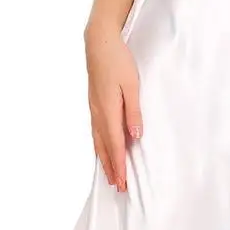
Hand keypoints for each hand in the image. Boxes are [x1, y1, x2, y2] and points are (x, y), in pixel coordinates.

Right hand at [83, 22, 143, 192]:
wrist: (98, 42)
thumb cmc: (118, 61)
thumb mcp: (132, 84)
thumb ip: (133, 111)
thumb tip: (135, 137)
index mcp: (108, 109)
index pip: (114, 144)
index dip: (119, 165)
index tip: (122, 183)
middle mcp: (98, 112)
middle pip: (104, 146)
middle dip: (111, 168)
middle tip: (117, 187)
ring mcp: (93, 108)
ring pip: (97, 140)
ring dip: (104, 159)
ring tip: (110, 175)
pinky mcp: (93, 103)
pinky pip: (95, 131)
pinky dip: (99, 145)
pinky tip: (102, 149)